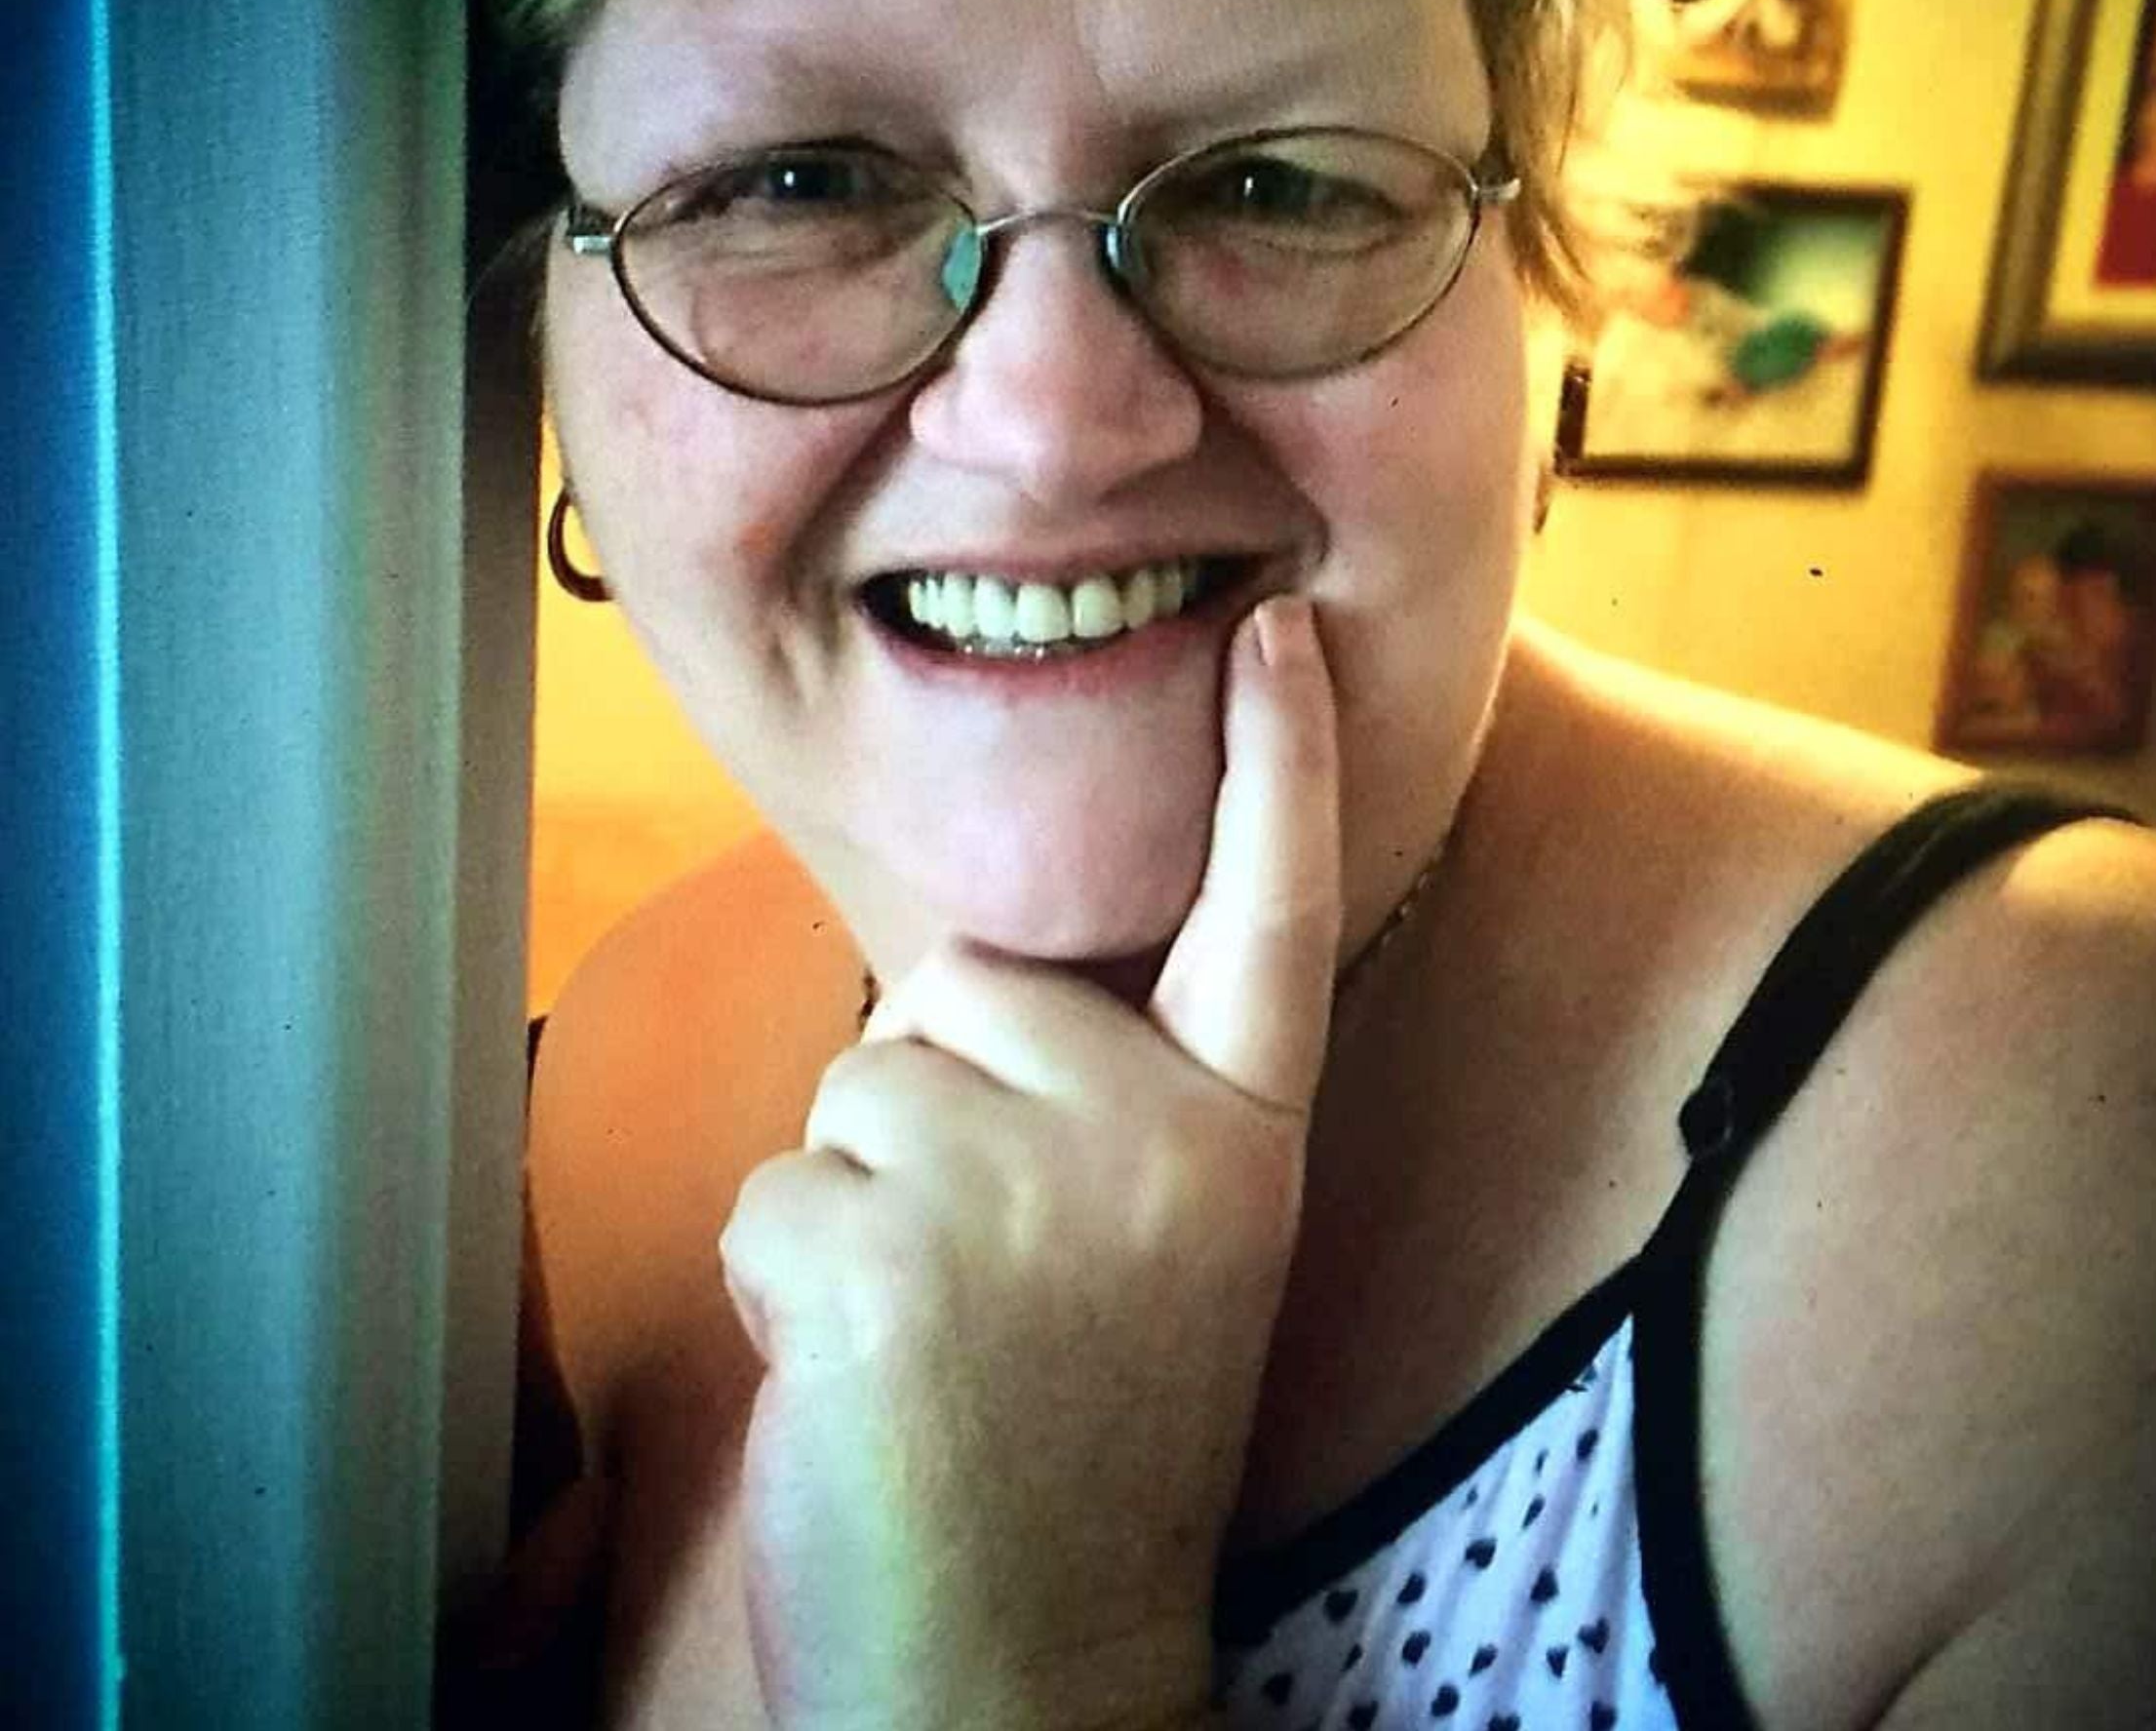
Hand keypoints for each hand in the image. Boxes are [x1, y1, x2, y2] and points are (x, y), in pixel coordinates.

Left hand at [718, 598, 1340, 1730]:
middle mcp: (1165, 1140)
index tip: (1274, 630)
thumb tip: (974, 978)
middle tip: (992, 1275)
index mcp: (1243, 1135)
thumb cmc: (1077, 1443)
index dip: (1279, 764)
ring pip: (862, 1079)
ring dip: (860, 1199)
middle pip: (971, 983)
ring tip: (939, 1338)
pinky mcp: (888, 1257)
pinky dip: (786, 1279)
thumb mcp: (1161, 1246)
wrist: (1031, 1676)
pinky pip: (776, 1186)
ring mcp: (1033, 1193)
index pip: (1272, 913)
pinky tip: (868, 1384)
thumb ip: (1113, 1101)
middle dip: (940, 1100)